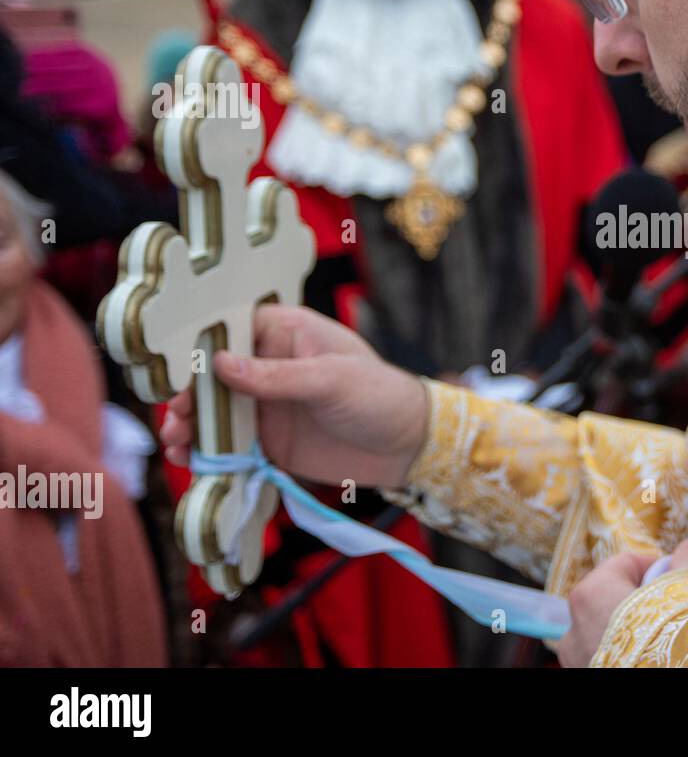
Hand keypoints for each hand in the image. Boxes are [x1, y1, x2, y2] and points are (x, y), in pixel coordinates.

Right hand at [158, 304, 427, 488]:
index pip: (229, 331)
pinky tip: (192, 462)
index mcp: (285, 333)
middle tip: (175, 417)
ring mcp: (266, 407)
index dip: (198, 348)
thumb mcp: (331, 379)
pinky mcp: (269, 443)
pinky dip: (208, 455)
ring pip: (215, 414)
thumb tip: (219, 364)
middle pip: (212, 377)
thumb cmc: (380, 394)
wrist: (410, 446)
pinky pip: (230, 448)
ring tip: (177, 443)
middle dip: (188, 396)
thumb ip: (276, 375)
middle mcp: (268, 367)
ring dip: (192, 427)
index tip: (173, 370)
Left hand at [557, 537, 687, 667]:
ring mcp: (578, 661)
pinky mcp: (587, 678)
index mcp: (590, 593)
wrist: (671, 687)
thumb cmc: (679, 636)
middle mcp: (573, 627)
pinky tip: (659, 661)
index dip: (660, 569)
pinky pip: (612, 658)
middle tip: (681, 615)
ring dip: (640, 632)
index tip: (683, 584)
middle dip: (648, 603)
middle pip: (617, 598)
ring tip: (671, 643)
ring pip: (613, 632)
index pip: (627, 563)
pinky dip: (633, 656)